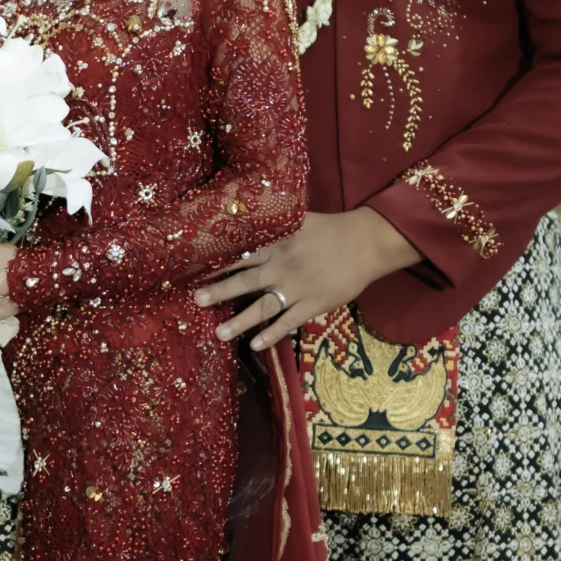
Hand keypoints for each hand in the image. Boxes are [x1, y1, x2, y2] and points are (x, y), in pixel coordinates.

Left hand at [194, 208, 418, 349]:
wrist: (365, 243)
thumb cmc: (330, 230)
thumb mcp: (298, 219)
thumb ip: (273, 224)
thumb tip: (246, 215)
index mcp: (276, 244)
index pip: (240, 254)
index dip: (217, 262)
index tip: (194, 270)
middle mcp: (281, 266)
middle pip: (245, 281)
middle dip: (219, 291)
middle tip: (195, 300)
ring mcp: (296, 288)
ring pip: (262, 307)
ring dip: (239, 321)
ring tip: (218, 333)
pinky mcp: (312, 304)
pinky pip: (288, 322)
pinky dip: (271, 334)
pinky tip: (254, 345)